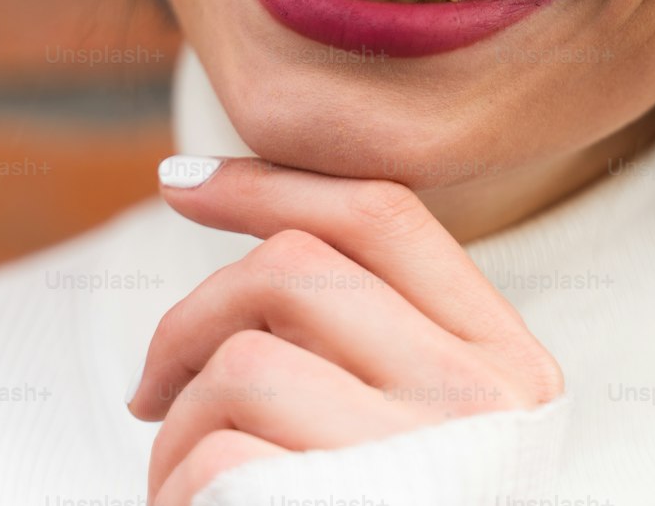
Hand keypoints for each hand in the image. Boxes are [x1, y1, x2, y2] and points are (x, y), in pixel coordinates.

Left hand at [127, 155, 564, 505]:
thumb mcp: (427, 433)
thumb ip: (378, 336)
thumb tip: (241, 213)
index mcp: (506, 366)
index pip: (382, 215)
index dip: (271, 180)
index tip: (181, 183)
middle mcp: (478, 402)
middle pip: (296, 270)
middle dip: (191, 315)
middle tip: (148, 385)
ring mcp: (416, 465)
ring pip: (244, 360)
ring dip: (175, 420)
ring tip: (176, 479)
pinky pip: (218, 457)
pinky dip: (175, 486)